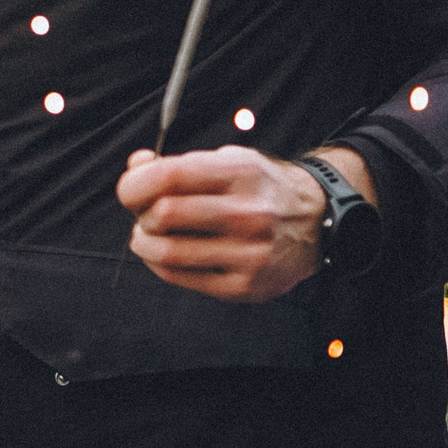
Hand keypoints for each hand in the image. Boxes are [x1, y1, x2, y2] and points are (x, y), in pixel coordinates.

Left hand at [114, 144, 375, 303]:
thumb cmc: (259, 189)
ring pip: (168, 252)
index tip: (130, 191)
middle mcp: (248, 213)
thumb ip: (178, 164)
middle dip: (141, 215)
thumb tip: (136, 167)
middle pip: (164, 215)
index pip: (170, 175)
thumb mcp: (228, 161)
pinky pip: (181, 278)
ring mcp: (249, 253)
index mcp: (240, 172)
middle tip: (144, 215)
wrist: (317, 223)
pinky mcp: (245, 286)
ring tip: (149, 236)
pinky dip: (160, 265)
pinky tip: (165, 254)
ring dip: (144, 243)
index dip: (135, 184)